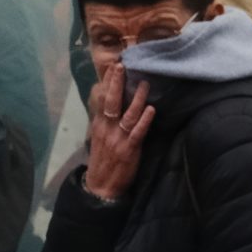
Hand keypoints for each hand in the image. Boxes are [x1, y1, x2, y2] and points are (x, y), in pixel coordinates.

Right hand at [82, 58, 155, 204]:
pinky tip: (151, 110)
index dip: (109, 82)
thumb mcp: (99, 137)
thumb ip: (106, 120)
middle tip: (122, 66)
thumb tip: (114, 103)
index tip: (115, 66)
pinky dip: (144, 121)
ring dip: (137, 98)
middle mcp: (107, 129)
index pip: (103, 99)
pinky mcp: (129, 150)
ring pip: (127, 115)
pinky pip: (137, 133)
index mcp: (99, 125)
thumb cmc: (103, 160)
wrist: (101, 186)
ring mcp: (118, 139)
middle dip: (117, 83)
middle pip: (111, 102)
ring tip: (145, 83)